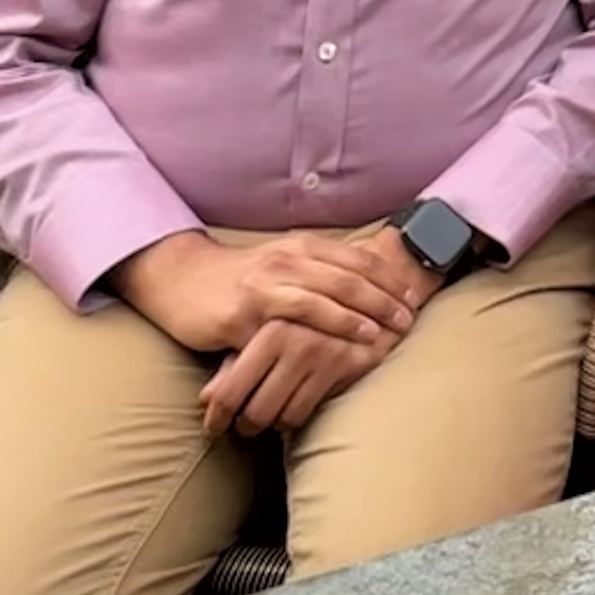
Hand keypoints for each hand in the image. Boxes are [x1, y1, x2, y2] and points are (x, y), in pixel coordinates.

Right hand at [114, 231, 428, 357]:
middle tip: (410, 318)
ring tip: (386, 334)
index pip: (357, 258)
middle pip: (348, 277)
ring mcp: (266, 285)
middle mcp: (287, 260)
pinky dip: (320, 335)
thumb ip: (319, 272)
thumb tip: (367, 288)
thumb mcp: (284, 265)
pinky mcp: (246, 313)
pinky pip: (291, 325)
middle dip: (384, 299)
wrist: (181, 281)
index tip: (412, 294)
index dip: (388, 276)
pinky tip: (336, 348)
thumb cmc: (241, 279)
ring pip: (325, 297)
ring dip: (360, 316)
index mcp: (302, 246)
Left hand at [200, 316, 393, 435]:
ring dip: (269, 425)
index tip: (212, 428)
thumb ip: (234, 363)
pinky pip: (306, 412)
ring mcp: (322, 354)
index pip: (230, 390)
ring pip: (281, 417)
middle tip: (241, 428)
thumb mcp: (265, 332)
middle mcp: (294, 341)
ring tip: (265, 421)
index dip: (218, 416)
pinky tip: (289, 413)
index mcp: (268, 328)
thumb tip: (206, 399)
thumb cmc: (302, 313)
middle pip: (254, 410)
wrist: (364, 291)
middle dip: (244, 426)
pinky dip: (292, 420)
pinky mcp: (346, 366)